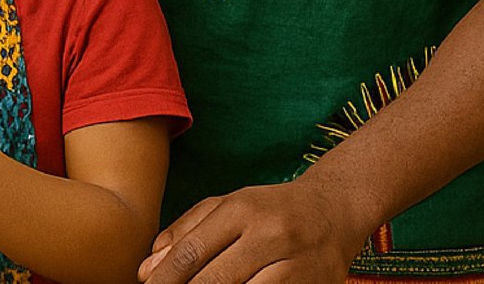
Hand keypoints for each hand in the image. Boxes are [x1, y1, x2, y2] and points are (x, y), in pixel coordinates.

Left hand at [138, 179, 371, 283]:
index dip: (164, 278)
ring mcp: (297, 265)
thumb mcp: (226, 207)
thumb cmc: (270, 209)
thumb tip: (146, 270)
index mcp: (242, 210)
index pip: (191, 252)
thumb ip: (184, 232)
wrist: (337, 209)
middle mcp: (270, 235)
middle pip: (214, 280)